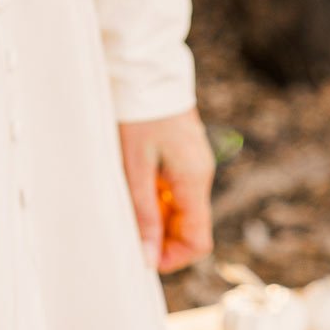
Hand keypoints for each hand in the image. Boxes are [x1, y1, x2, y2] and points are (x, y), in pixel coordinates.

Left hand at [118, 107, 214, 273]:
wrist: (147, 70)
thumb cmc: (139, 116)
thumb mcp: (135, 167)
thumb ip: (144, 214)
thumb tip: (148, 259)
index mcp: (193, 181)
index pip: (198, 241)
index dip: (173, 257)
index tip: (143, 253)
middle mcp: (200, 175)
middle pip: (189, 227)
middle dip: (160, 235)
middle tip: (129, 223)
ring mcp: (195, 164)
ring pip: (180, 209)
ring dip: (156, 214)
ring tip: (128, 195)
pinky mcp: (185, 155)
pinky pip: (175, 189)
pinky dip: (157, 195)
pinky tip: (135, 179)